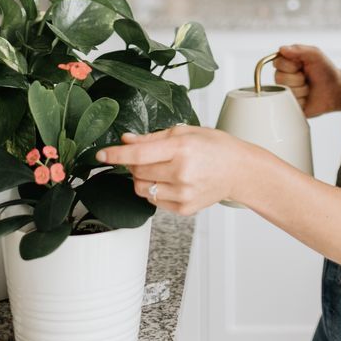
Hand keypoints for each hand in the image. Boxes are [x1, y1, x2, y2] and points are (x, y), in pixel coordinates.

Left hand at [95, 125, 246, 214]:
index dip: (116, 154)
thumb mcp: (186, 132)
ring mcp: (183, 193)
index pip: (139, 154)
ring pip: (142, 189)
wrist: (238, 170)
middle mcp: (181, 173)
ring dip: (142, 178)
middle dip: (134, 163)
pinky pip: (154, 201)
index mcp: (182, 148)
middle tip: (146, 156)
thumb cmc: (215, 147)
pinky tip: (170, 181)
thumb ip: (153, 138)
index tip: (101, 154)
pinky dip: (155, 190)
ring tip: (160, 169)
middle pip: (137, 171)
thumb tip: (126, 140)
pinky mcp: (184, 209)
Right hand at [274, 45, 340, 116]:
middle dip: (298, 79)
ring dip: (301, 90)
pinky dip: (302, 101)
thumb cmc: (326, 72)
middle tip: (307, 78)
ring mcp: (286, 91)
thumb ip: (299, 49)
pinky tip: (307, 98)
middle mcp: (284, 76)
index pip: (277, 63)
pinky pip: (289, 104)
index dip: (291, 66)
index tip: (302, 65)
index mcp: (288, 62)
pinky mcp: (290, 105)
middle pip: (279, 78)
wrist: (336, 91)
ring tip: (308, 88)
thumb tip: (282, 49)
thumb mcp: (316, 55)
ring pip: (285, 92)